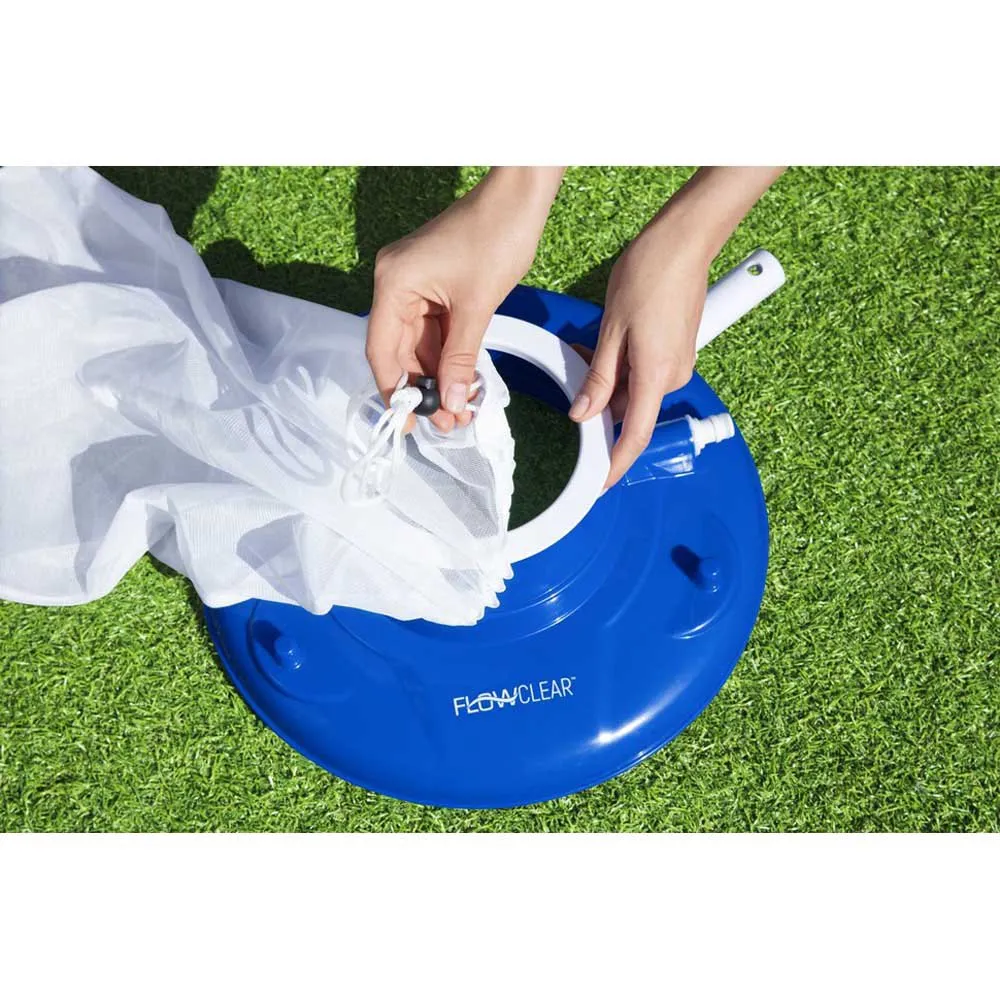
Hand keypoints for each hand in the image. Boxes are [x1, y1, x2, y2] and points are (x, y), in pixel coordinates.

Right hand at [366, 167, 563, 432]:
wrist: (519, 198)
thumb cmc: (495, 235)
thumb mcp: (477, 306)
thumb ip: (461, 358)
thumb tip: (453, 401)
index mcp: (393, 283)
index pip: (381, 349)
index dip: (394, 390)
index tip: (410, 421)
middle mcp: (395, 285)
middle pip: (399, 352)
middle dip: (423, 389)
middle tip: (446, 424)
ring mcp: (415, 286)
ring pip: (419, 346)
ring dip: (439, 378)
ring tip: (460, 412)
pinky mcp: (434, 288)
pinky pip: (436, 333)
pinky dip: (449, 358)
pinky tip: (463, 384)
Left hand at [569, 231, 708, 487]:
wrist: (685, 242)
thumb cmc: (648, 276)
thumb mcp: (611, 331)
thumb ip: (598, 379)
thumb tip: (582, 415)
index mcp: (656, 376)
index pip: (635, 436)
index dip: (615, 465)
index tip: (598, 484)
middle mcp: (673, 376)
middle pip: (632, 413)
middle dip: (600, 410)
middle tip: (572, 390)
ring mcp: (678, 363)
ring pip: (635, 391)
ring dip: (608, 385)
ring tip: (584, 357)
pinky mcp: (676, 350)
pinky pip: (645, 373)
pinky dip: (621, 370)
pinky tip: (602, 349)